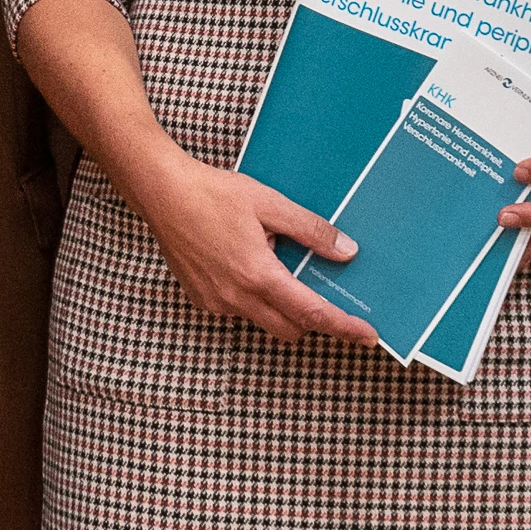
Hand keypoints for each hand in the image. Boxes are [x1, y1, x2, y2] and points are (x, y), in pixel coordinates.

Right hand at [134, 155, 377, 344]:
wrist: (162, 192)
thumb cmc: (213, 194)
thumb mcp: (270, 204)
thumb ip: (311, 231)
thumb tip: (347, 251)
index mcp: (259, 275)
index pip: (312, 313)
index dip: (343, 327)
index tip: (367, 336)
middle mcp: (237, 297)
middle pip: (291, 328)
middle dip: (312, 318)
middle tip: (322, 290)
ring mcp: (217, 302)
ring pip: (265, 321)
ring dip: (281, 305)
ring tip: (274, 261)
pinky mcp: (203, 300)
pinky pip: (240, 311)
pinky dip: (254, 297)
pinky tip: (247, 263)